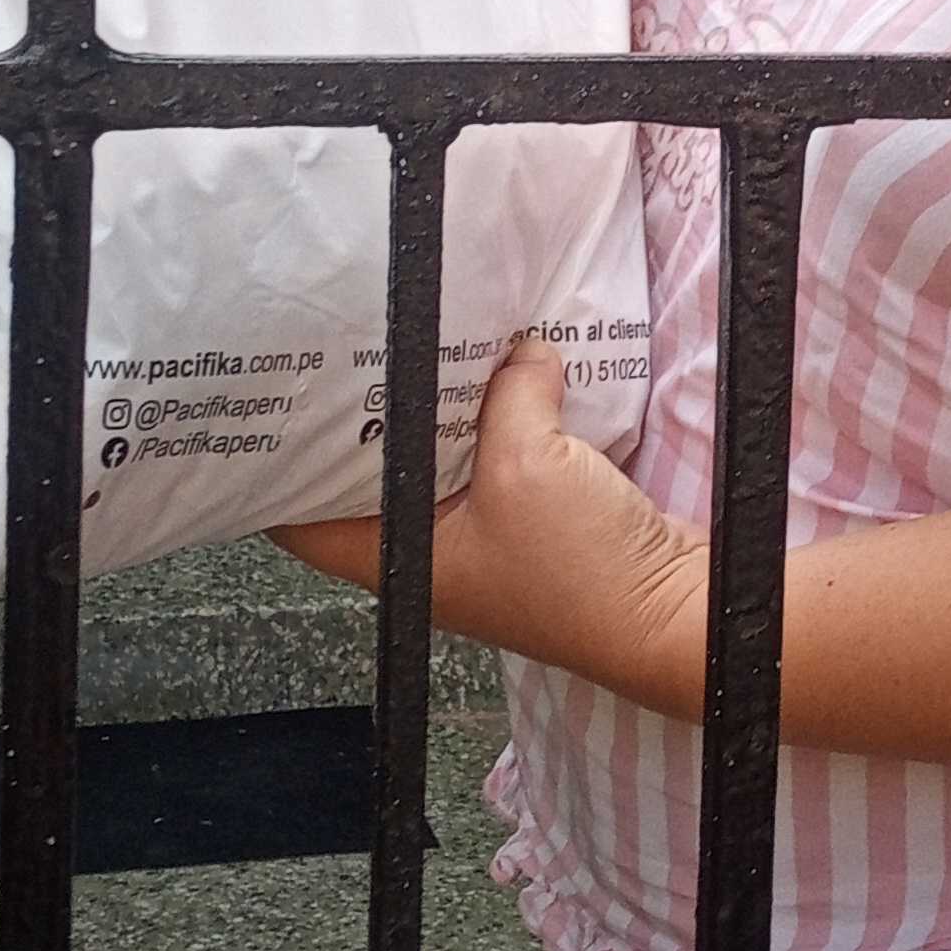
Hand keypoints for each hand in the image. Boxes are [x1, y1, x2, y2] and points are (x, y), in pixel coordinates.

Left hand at [272, 344, 708, 713]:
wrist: (678, 616)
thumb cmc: (583, 568)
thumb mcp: (528, 462)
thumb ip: (509, 395)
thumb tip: (519, 351)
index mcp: (400, 562)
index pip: (301, 523)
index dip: (278, 470)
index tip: (271, 403)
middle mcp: (431, 554)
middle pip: (375, 477)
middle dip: (368, 413)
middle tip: (353, 341)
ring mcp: (485, 538)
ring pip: (442, 459)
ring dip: (443, 406)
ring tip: (429, 335)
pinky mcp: (538, 520)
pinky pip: (501, 457)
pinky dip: (501, 416)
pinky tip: (508, 365)